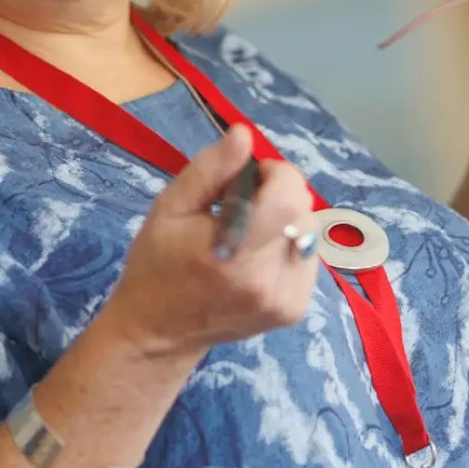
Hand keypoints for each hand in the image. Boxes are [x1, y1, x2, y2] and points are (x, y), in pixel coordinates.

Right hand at [103, 125, 318, 362]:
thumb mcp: (171, 207)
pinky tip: (258, 256)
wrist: (158, 333)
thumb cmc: (158, 264)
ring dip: (286, 220)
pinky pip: (308, 257)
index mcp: (235, 253)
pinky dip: (289, 246)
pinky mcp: (294, 310)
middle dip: (279, 195)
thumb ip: (211, 168)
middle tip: (241, 206)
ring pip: (310, 231)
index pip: (289, 195)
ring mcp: (287, 299)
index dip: (275, 174)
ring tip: (248, 233)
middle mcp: (269, 280)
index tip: (248, 177)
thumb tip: (245, 134)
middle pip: (303, 210)